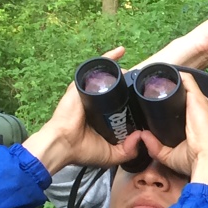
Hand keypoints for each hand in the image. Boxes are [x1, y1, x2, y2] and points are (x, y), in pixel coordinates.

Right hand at [23, 48, 153, 172]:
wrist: (62, 144)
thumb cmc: (82, 150)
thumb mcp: (111, 155)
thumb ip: (128, 151)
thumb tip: (142, 137)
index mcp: (102, 117)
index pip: (119, 103)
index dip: (131, 100)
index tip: (145, 98)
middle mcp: (96, 102)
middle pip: (115, 88)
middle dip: (129, 84)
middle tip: (143, 84)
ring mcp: (88, 91)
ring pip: (107, 76)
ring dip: (120, 70)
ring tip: (136, 70)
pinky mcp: (81, 84)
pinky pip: (95, 67)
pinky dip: (108, 58)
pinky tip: (121, 52)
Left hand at [141, 74, 207, 189]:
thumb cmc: (196, 161)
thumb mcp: (171, 156)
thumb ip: (156, 147)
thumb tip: (143, 137)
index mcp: (204, 121)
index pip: (191, 106)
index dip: (178, 103)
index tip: (164, 104)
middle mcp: (207, 108)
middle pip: (189, 93)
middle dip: (174, 92)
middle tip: (156, 94)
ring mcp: (204, 102)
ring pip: (187, 85)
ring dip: (173, 83)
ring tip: (157, 83)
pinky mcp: (198, 99)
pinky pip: (187, 80)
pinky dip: (176, 76)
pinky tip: (164, 75)